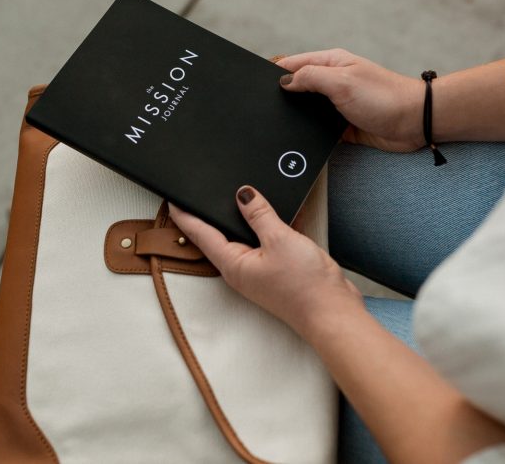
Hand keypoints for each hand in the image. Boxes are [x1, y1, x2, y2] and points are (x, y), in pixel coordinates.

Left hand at [167, 186, 361, 338]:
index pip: (200, 234)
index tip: (171, 198)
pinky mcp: (276, 270)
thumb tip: (243, 194)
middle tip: (198, 192)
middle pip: (218, 236)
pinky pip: (264, 242)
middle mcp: (241, 269)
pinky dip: (266, 227)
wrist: (333, 313)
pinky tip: (273, 212)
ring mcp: (259, 271)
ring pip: (243, 238)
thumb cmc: (304, 286)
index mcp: (233, 264)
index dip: (185, 214)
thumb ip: (259, 214)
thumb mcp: (279, 239)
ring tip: (235, 198)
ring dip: (241, 219)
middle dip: (209, 214)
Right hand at [277, 48, 425, 151]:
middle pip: (297, 86)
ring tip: (278, 124)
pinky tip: (299, 139)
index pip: (293, 64)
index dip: (274, 73)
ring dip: (296, 116)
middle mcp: (332, 81)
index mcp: (330, 63)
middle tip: (263, 108)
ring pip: (306, 109)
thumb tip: (283, 82)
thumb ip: (310, 78)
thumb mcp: (341, 81)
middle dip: (282, 96)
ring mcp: (337, 104)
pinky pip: (318, 128)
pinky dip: (309, 133)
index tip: (256, 85)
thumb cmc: (384, 97)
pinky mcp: (342, 125)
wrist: (414, 123)